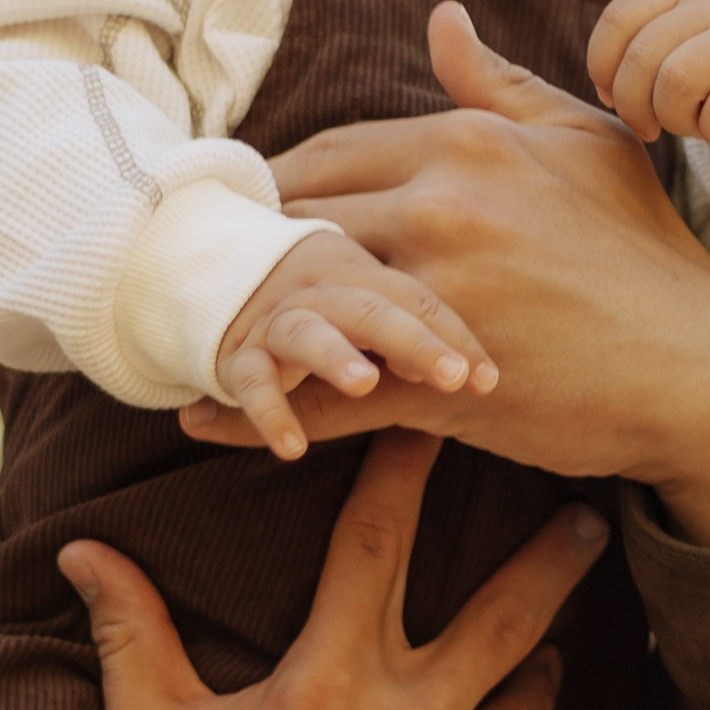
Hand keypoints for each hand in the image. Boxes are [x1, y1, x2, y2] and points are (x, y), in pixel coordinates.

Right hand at [59, 432, 604, 709]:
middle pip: (507, 619)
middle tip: (593, 517)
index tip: (438, 424)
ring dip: (543, 679)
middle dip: (553, 560)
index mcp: (327, 680)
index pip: (376, 544)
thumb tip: (83, 550)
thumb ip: (131, 632)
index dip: (406, 472)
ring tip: (556, 657)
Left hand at [181, 4, 709, 551]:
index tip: (243, 213)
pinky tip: (205, 419)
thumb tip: (439, 19)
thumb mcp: (582, 142)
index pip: (323, 152)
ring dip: (236, 321)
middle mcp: (442, 207)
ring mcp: (438, 294)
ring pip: (298, 300)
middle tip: (202, 274)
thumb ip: (497, 84)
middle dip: (244, 248)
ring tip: (188, 336)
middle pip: (294, 219)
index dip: (272, 187)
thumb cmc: (644, 249)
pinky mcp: (440, 380)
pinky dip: (256, 408)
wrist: (699, 368)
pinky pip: (324, 394)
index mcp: (465, 144)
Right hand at [216, 227, 495, 461]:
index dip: (456, 337)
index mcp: (365, 269)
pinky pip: (251, 380)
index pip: (419, 299)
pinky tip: (293, 448)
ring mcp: (277, 318)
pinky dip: (268, 412)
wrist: (218, 260)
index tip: (490, 382)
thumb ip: (418, 328)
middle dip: (415, 341)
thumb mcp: (372, 300)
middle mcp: (321, 288)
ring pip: (308, 331)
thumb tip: (482, 377)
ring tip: (363, 384)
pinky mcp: (238, 353)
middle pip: (373, 307)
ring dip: (335, 355)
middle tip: (452, 378)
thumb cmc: (324, 297)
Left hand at [588, 0, 709, 147]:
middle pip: (643, 57)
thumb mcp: (675, 46)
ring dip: (673, 118)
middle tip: (647, 126)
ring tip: (687, 122)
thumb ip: (634, 54)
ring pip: (677, 82)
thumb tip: (606, 92)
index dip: (602, 66)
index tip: (611, 97)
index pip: (619, 18)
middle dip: (633, 106)